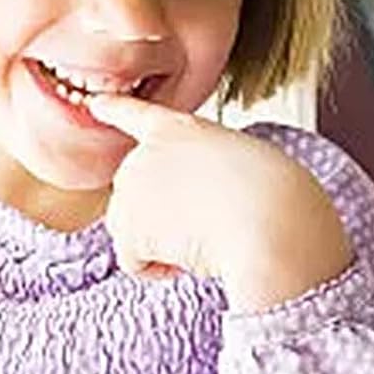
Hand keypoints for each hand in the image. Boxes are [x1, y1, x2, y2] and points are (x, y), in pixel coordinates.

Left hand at [85, 93, 352, 312]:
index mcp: (183, 130)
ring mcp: (132, 184)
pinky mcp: (126, 222)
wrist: (270, 221)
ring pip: (133, 234)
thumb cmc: (276, 201)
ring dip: (161, 247)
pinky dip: (158, 270)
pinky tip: (189, 257)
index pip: (140, 116)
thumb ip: (203, 178)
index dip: (116, 110)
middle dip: (161, 221)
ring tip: (203, 238)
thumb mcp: (242, 169)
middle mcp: (147, 151)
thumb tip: (189, 223)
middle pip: (137, 198)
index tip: (97, 103)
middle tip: (207, 225)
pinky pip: (134, 262)